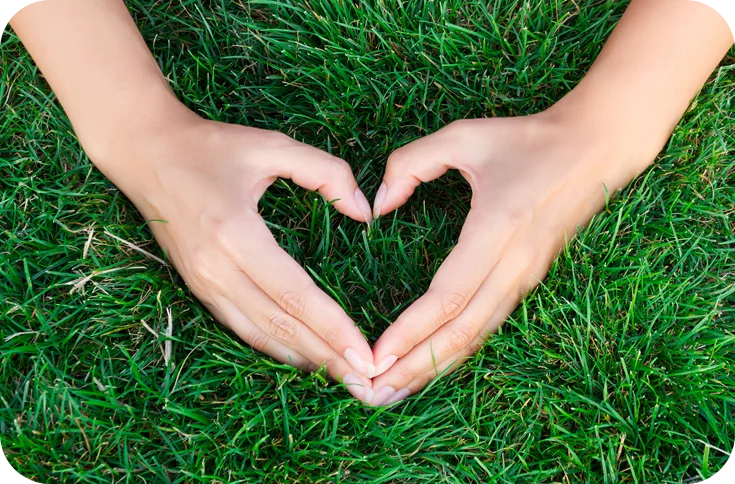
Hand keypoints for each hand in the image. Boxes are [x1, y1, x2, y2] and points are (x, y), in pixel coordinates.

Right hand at [105, 116, 377, 401]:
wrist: (145, 153)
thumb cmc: (212, 147)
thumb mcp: (272, 146)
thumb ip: (326, 172)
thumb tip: (365, 210)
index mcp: (234, 233)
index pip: (294, 294)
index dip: (332, 328)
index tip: (366, 356)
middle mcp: (215, 269)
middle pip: (279, 325)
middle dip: (326, 357)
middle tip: (366, 383)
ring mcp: (202, 283)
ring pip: (258, 335)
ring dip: (302, 360)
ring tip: (342, 380)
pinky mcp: (198, 287)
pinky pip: (240, 327)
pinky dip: (273, 348)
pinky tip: (301, 358)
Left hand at [368, 113, 644, 405]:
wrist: (596, 148)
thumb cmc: (526, 139)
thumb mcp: (463, 135)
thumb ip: (410, 164)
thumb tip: (377, 207)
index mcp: (497, 229)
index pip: (447, 296)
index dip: (410, 331)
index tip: (374, 356)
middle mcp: (514, 265)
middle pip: (461, 332)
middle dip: (414, 367)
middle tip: (372, 393)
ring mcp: (525, 278)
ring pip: (476, 337)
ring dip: (434, 368)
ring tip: (394, 392)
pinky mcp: (528, 281)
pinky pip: (488, 325)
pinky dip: (456, 352)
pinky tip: (430, 365)